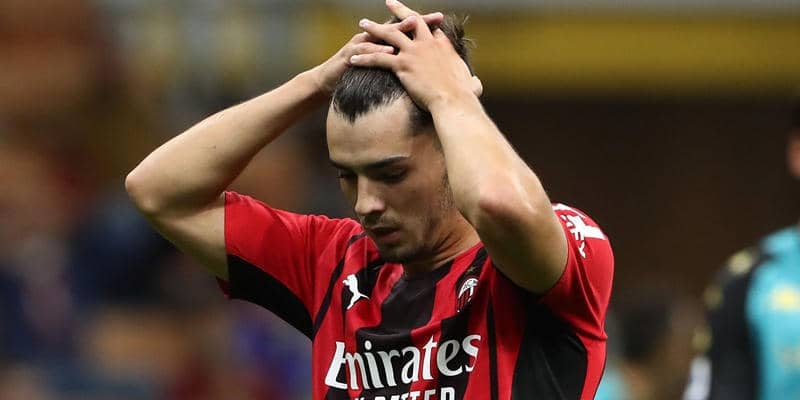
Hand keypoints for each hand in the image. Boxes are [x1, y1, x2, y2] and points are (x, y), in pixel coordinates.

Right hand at [310, 10, 443, 94]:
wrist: (327, 82)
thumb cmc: (356, 75)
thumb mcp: (377, 69)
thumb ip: (393, 64)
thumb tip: (415, 68)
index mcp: (382, 42)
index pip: (404, 30)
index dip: (423, 24)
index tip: (442, 19)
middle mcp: (372, 39)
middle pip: (397, 27)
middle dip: (416, 20)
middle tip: (434, 16)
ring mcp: (361, 45)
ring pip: (381, 36)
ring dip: (398, 30)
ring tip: (413, 25)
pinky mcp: (351, 56)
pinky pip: (367, 52)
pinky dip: (378, 51)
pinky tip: (390, 51)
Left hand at [349, 0, 481, 109]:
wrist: (454, 101)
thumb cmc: (464, 97)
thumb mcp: (472, 84)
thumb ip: (472, 82)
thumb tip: (476, 85)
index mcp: (443, 46)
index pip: (430, 28)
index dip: (422, 22)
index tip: (416, 19)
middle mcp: (427, 43)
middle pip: (411, 20)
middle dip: (398, 10)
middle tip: (389, 2)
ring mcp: (414, 52)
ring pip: (389, 34)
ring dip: (374, 28)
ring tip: (363, 23)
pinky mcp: (402, 65)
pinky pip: (378, 58)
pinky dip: (364, 57)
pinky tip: (353, 57)